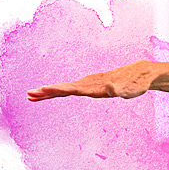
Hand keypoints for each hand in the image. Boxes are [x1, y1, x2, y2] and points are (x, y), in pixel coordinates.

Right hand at [26, 62, 158, 101]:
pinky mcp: (90, 86)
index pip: (72, 89)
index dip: (58, 90)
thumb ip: (119, 89)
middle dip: (47, 92)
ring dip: (48, 92)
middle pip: (64, 88)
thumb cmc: (136, 84)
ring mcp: (89, 85)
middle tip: (29, 94)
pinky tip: (48, 93)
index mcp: (95, 86)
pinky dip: (57, 91)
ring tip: (31, 95)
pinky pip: (70, 90)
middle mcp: (89, 84)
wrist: (140, 74)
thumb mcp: (130, 90)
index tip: (44, 90)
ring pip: (65, 89)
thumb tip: (110, 88)